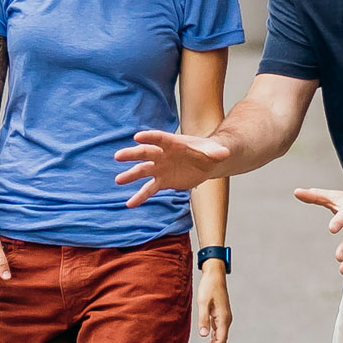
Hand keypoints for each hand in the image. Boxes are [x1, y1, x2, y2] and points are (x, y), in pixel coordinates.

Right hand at [114, 129, 230, 206]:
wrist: (206, 163)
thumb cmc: (209, 152)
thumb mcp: (214, 151)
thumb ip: (216, 152)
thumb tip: (224, 154)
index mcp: (173, 143)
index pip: (159, 138)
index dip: (149, 137)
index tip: (137, 137)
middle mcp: (162, 155)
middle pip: (145, 153)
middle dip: (132, 154)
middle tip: (119, 156)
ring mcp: (160, 168)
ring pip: (143, 171)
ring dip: (131, 176)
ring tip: (119, 180)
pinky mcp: (162, 182)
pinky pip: (149, 190)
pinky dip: (139, 197)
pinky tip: (129, 204)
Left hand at [191, 261, 230, 342]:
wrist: (215, 273)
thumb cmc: (208, 286)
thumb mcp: (203, 302)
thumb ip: (203, 319)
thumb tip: (203, 335)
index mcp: (223, 319)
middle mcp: (226, 321)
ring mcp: (224, 319)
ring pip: (219, 339)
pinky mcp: (220, 316)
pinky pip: (217, 333)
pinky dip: (210, 341)